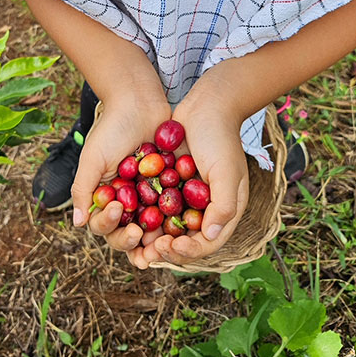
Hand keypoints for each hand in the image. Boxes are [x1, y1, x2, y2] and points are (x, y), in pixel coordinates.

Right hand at [71, 88, 170, 255]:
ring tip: (159, 241)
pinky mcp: (169, 188)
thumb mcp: (93, 158)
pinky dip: (174, 221)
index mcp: (104, 197)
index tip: (116, 209)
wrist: (140, 102)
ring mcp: (148, 196)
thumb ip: (83, 189)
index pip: (102, 224)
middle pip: (125, 233)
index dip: (108, 225)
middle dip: (130, 239)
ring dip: (153, 239)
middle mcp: (125, 201)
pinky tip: (179, 226)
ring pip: (150, 229)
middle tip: (139, 233)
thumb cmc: (112, 128)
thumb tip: (77, 223)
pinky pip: (172, 211)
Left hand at [124, 72, 249, 269]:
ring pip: (167, 227)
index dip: (189, 251)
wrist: (205, 105)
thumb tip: (210, 236)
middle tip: (148, 250)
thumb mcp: (227, 171)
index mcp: (224, 210)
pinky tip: (128, 218)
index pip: (207, 243)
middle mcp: (204, 208)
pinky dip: (144, 215)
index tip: (171, 245)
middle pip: (185, 241)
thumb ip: (223, 205)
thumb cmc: (220, 137)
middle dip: (166, 249)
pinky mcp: (168, 184)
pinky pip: (155, 206)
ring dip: (152, 237)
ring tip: (136, 238)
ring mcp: (185, 197)